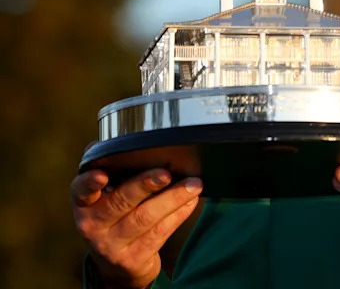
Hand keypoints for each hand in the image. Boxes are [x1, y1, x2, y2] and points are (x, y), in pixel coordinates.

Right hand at [71, 169, 202, 288]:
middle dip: (144, 185)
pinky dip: (179, 214)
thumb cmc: (115, 218)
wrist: (118, 264)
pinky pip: (160, 232)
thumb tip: (115, 142)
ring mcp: (112, 245)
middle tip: (166, 174)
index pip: (81, 191)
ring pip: (145, 218)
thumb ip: (111, 171)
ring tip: (193, 184)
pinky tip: (191, 200)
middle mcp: (94, 226)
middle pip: (120, 202)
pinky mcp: (133, 258)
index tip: (102, 175)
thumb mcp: (105, 198)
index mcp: (85, 205)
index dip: (89, 183)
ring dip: (172, 198)